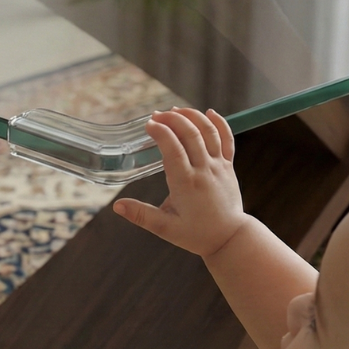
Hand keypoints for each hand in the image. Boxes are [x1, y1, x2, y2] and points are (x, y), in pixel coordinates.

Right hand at [113, 108, 246, 257]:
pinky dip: (220, 124)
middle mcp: (204, 170)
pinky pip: (227, 140)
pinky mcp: (229, 167)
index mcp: (186, 184)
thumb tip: (117, 206)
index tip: (149, 125)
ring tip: (176, 111)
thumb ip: (141, 215)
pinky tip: (209, 113)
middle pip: (190, 134)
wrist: (230, 238)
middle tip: (157, 116)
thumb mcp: (165, 228)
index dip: (161, 132)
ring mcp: (219, 166)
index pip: (173, 149)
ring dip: (193, 117)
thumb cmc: (196, 234)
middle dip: (173, 120)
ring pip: (209, 132)